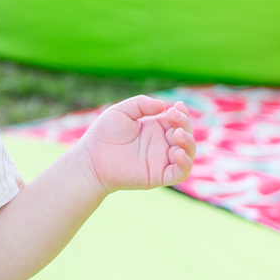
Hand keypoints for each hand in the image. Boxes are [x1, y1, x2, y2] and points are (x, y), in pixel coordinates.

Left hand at [77, 95, 196, 194]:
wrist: (90, 159)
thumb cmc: (103, 134)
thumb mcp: (121, 111)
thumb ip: (141, 104)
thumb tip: (163, 106)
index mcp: (155, 129)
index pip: (178, 121)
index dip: (182, 113)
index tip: (177, 106)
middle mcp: (161, 145)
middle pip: (185, 135)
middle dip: (184, 124)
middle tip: (173, 116)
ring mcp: (161, 161)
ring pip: (187, 153)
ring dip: (189, 142)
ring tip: (178, 133)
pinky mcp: (158, 176)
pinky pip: (180, 173)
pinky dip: (185, 164)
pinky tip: (179, 152)